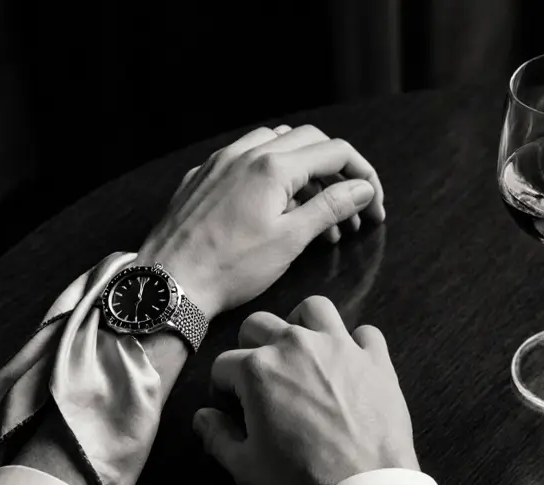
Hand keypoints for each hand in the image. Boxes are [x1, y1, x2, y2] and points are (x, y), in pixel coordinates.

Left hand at [136, 125, 385, 316]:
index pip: (335, 152)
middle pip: (308, 141)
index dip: (363, 176)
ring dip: (303, 171)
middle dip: (336, 171)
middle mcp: (245, 153)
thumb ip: (331, 207)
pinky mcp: (201, 179)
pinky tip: (272, 208)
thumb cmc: (229, 267)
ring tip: (314, 213)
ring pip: (274, 145)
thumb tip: (362, 189)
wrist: (170, 283)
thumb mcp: (291, 239)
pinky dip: (269, 175)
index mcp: (273, 166)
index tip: (373, 206)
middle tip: (348, 209)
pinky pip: (243, 160)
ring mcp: (219, 163)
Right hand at [193, 296, 418, 484]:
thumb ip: (217, 436)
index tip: (233, 404)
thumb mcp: (246, 467)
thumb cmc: (301, 477)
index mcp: (257, 369)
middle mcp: (295, 344)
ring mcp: (339, 345)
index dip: (223, 387)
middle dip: (251, 347)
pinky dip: (355, 344)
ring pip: (313, 309)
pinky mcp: (375, 357)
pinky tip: (351, 364)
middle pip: (259, 324)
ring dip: (302, 324)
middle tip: (262, 377)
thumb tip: (202, 416)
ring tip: (303, 350)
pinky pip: (364, 332)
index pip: (223, 364)